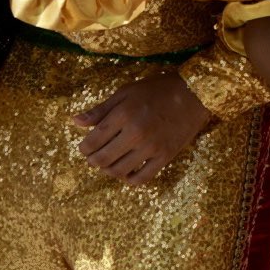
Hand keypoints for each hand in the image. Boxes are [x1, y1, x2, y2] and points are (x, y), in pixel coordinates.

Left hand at [73, 73, 211, 185]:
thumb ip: (101, 109)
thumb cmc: (157, 89)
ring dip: (107, 171)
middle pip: (102, 159)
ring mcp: (151, 147)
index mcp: (124, 114)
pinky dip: (129, 180)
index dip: (84, 148)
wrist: (194, 93)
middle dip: (92, 161)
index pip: (93, 141)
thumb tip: (75, 122)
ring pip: (119, 171)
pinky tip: (126, 172)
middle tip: (93, 157)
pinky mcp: (165, 157)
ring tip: (108, 164)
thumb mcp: (126, 92)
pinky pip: (141, 179)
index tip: (85, 147)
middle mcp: (136, 133)